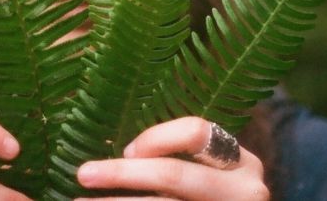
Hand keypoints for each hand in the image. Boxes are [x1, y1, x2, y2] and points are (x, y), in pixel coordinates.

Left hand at [75, 117, 268, 200]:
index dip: (156, 138)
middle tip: (84, 174)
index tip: (127, 150)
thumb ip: (182, 159)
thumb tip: (126, 153)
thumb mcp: (213, 174)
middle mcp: (242, 189)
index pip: (196, 132)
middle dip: (122, 173)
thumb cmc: (217, 196)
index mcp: (241, 162)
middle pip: (174, 174)